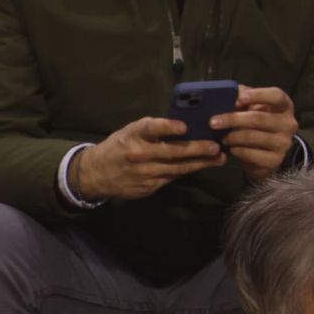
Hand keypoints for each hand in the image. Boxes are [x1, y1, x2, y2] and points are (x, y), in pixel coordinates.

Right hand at [73, 117, 224, 200]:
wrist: (95, 174)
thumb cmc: (117, 147)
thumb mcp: (129, 132)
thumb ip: (151, 130)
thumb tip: (184, 126)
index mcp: (133, 136)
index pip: (151, 128)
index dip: (168, 127)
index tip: (184, 126)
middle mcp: (138, 154)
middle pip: (172, 152)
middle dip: (197, 149)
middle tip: (216, 147)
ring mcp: (144, 173)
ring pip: (177, 168)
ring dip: (199, 163)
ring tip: (218, 158)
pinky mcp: (148, 187)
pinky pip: (171, 178)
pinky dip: (185, 171)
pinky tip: (198, 166)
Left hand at [214, 85, 297, 182]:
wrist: (265, 155)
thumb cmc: (257, 126)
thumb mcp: (253, 109)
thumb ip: (244, 98)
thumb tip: (231, 93)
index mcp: (284, 107)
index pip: (276, 96)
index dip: (258, 95)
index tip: (238, 99)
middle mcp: (288, 124)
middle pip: (258, 118)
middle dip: (232, 119)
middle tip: (213, 122)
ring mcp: (283, 143)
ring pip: (251, 137)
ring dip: (232, 137)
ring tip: (222, 137)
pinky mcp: (274, 160)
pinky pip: (249, 154)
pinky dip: (236, 150)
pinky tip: (231, 148)